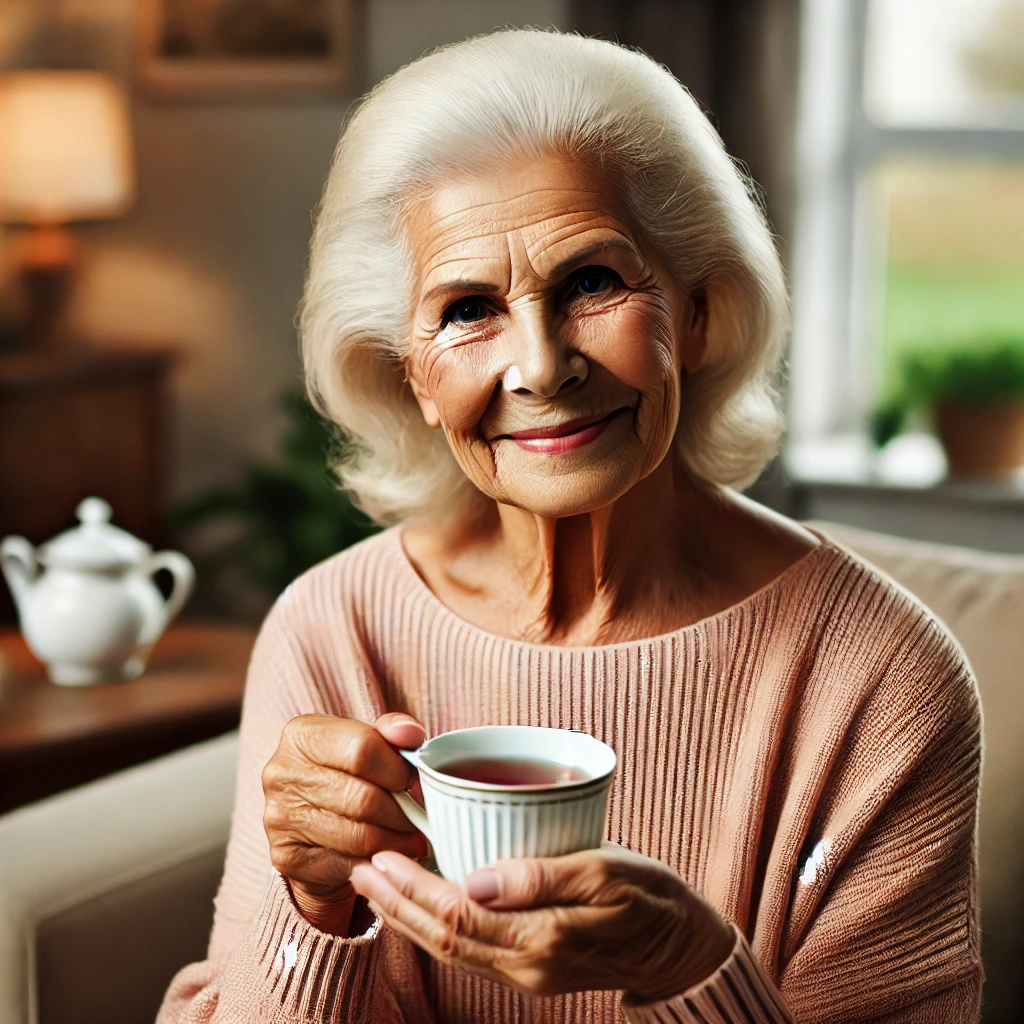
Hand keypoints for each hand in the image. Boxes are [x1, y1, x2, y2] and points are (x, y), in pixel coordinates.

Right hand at [262, 712, 428, 934]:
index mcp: (302, 735)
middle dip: (402, 812)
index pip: (362, 748)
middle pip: (363, 797)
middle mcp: (282, 774)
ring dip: (395, 841)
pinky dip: (376, 863)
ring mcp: (280, 818)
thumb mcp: (366, 743)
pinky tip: (388, 856)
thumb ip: (390, 732)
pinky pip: (346, 865)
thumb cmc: (346, 775)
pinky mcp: (286, 857)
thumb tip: (410, 733)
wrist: (311, 822)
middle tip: (421, 819)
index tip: (416, 783)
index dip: (399, 769)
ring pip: (358, 836)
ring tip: (412, 838)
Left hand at [349, 844, 733, 1000]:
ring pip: (451, 952)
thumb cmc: (648, 895)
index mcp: (542, 939)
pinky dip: (436, 930)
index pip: (458, 917)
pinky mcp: (531, 971)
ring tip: (375, 887)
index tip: (382, 856)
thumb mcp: (606, 871)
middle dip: (397, 904)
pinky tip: (420, 908)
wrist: (679, 944)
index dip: (414, 889)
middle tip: (360, 869)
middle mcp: (527, 967)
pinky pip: (470, 955)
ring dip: (408, 919)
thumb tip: (476, 880)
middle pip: (444, 939)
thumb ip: (542, 877)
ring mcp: (528, 975)